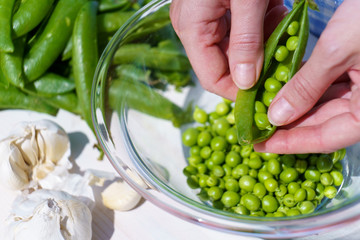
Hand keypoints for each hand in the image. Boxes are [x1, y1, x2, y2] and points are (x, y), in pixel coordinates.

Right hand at [170, 0, 286, 100]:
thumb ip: (247, 40)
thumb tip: (246, 83)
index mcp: (192, 28)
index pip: (212, 78)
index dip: (240, 92)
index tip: (270, 95)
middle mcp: (194, 27)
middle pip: (226, 64)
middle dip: (259, 63)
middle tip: (288, 58)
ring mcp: (205, 17)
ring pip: (237, 47)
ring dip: (264, 42)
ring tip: (285, 28)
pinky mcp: (218, 7)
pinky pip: (240, 29)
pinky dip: (261, 26)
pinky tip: (277, 14)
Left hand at [255, 0, 359, 153]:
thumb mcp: (336, 51)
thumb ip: (306, 87)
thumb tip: (276, 116)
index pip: (326, 138)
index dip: (290, 143)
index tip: (261, 145)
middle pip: (324, 124)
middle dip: (288, 125)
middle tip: (256, 126)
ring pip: (324, 106)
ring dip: (294, 106)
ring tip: (263, 108)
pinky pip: (329, 86)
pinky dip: (306, 88)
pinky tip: (283, 87)